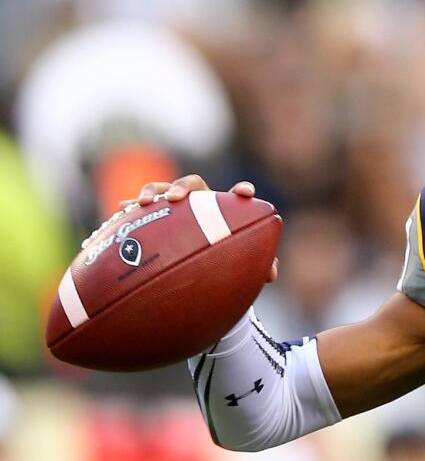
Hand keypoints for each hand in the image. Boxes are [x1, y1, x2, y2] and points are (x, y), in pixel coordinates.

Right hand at [117, 175, 277, 281]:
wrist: (199, 261)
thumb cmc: (225, 260)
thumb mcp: (241, 264)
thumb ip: (260, 267)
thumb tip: (271, 275)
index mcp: (223, 210)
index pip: (234, 195)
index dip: (240, 191)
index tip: (245, 192)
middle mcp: (199, 202)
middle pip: (191, 184)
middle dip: (182, 186)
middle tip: (176, 198)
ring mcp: (174, 207)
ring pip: (161, 190)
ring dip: (151, 192)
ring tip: (140, 203)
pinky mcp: (154, 216)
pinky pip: (139, 210)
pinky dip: (128, 210)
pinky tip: (117, 214)